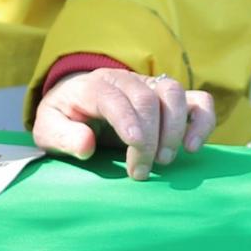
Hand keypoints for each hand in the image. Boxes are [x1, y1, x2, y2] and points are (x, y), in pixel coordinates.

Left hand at [31, 68, 216, 180]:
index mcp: (94, 85)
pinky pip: (198, 100)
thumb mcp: (48, 128)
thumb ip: (62, 136)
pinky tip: (193, 146)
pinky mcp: (170, 98)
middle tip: (140, 171)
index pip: (116, 97)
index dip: (128, 120)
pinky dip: (202, 120)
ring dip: (175, 129)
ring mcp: (151, 86)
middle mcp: (127, 79)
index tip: (135, 148)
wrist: (78, 100)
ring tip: (165, 160)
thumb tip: (86, 144)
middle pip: (148, 98)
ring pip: (174, 93)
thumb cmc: (65, 118)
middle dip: (149, 137)